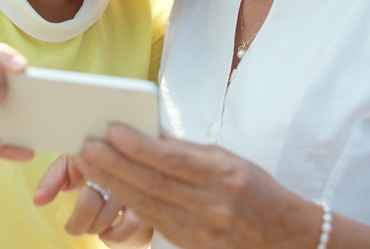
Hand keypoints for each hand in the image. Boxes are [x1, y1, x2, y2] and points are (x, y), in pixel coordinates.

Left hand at [35, 155, 148, 245]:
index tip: (69, 225)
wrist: (120, 152)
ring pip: (114, 219)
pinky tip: (107, 232)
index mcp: (97, 156)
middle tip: (75, 225)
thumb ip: (52, 180)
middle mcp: (119, 168)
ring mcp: (135, 183)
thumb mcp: (68, 165)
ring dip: (98, 229)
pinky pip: (132, 225)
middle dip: (82, 223)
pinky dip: (117, 234)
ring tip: (90, 225)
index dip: (76, 219)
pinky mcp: (146, 196)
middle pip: (99, 211)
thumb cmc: (88, 160)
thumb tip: (38, 201)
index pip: (86, 199)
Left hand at [79, 125, 312, 248]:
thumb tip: (149, 132)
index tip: (113, 132)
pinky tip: (112, 188)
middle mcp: (212, 206)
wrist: (280, 233)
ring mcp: (202, 230)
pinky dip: (130, 203)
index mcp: (223, 176)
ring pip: (148, 205)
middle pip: (154, 184)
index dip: (139, 147)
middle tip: (89, 148)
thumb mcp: (226, 158)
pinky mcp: (192, 245)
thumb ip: (187, 149)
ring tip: (92, 165)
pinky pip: (155, 221)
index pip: (172, 160)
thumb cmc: (253, 187)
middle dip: (116, 165)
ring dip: (115, 184)